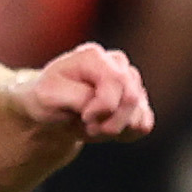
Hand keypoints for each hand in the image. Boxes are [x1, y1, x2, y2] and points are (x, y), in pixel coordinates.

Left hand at [15, 43, 154, 142]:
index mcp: (93, 56)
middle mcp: (117, 63)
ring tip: (91, 125)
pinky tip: (104, 127)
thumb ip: (79, 97)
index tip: (83, 116)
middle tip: (87, 126)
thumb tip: (107, 106)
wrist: (50, 110)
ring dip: (112, 130)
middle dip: (108, 122)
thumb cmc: (47, 98)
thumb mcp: (49, 95)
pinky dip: (123, 134)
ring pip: (138, 115)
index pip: (116, 81)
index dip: (102, 107)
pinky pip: (143, 125)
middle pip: (131, 98)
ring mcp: (130, 81)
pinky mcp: (138, 100)